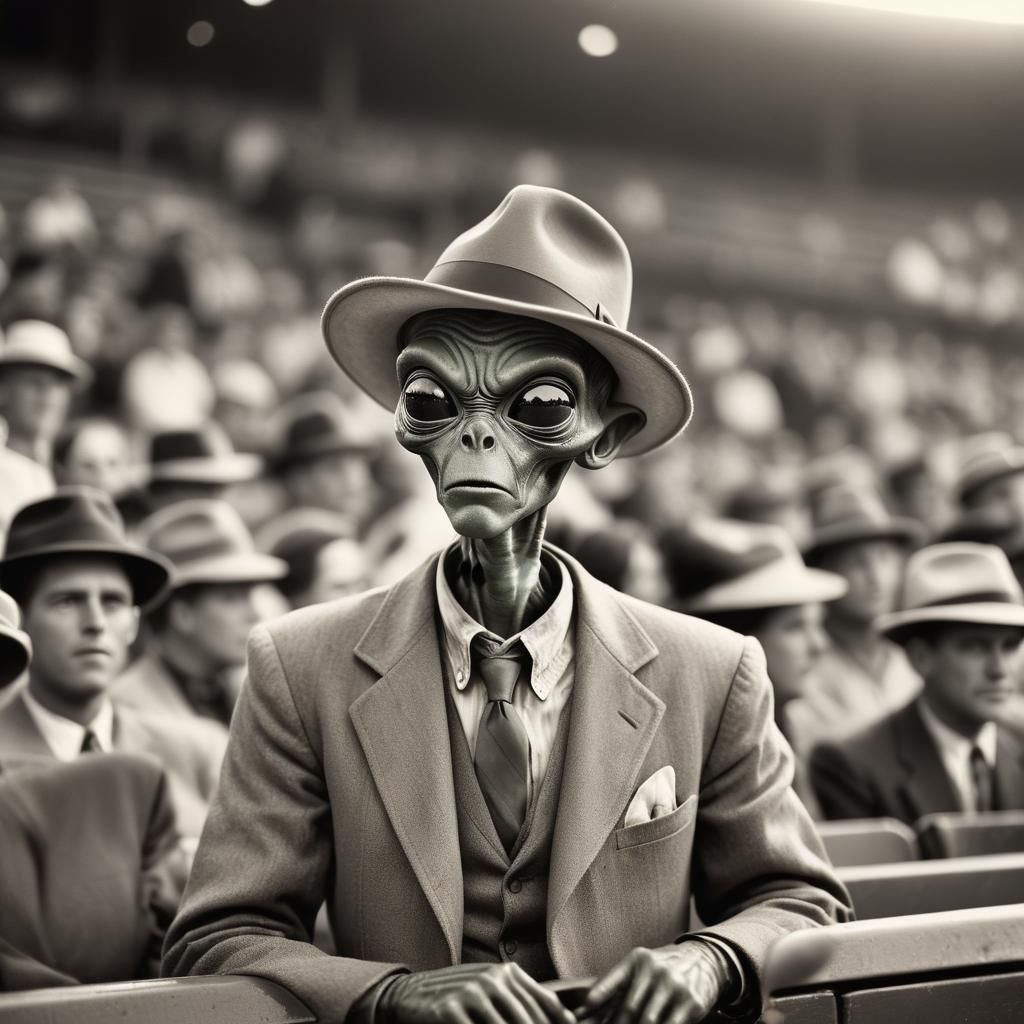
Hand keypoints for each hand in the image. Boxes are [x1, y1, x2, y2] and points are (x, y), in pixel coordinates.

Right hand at [379, 962, 577, 1023]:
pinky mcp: (450, 1010)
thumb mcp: (491, 989)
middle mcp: (492, 978)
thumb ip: (523, 999)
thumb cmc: (458, 996)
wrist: (408, 995)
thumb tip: (567, 1018)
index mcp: (507, 972)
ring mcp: (470, 993)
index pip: (545, 1005)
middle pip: (529, 1021)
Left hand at [574, 941, 734, 1023]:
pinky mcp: (691, 1002)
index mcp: (637, 960)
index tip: (580, 1012)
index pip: (613, 979)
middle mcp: (655, 970)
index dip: (597, 997)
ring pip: (649, 1020)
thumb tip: (584, 1009)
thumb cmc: (663, 968)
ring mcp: (674, 986)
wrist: (703, 960)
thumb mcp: (640, 967)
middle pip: (629, 1007)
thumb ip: (615, 987)